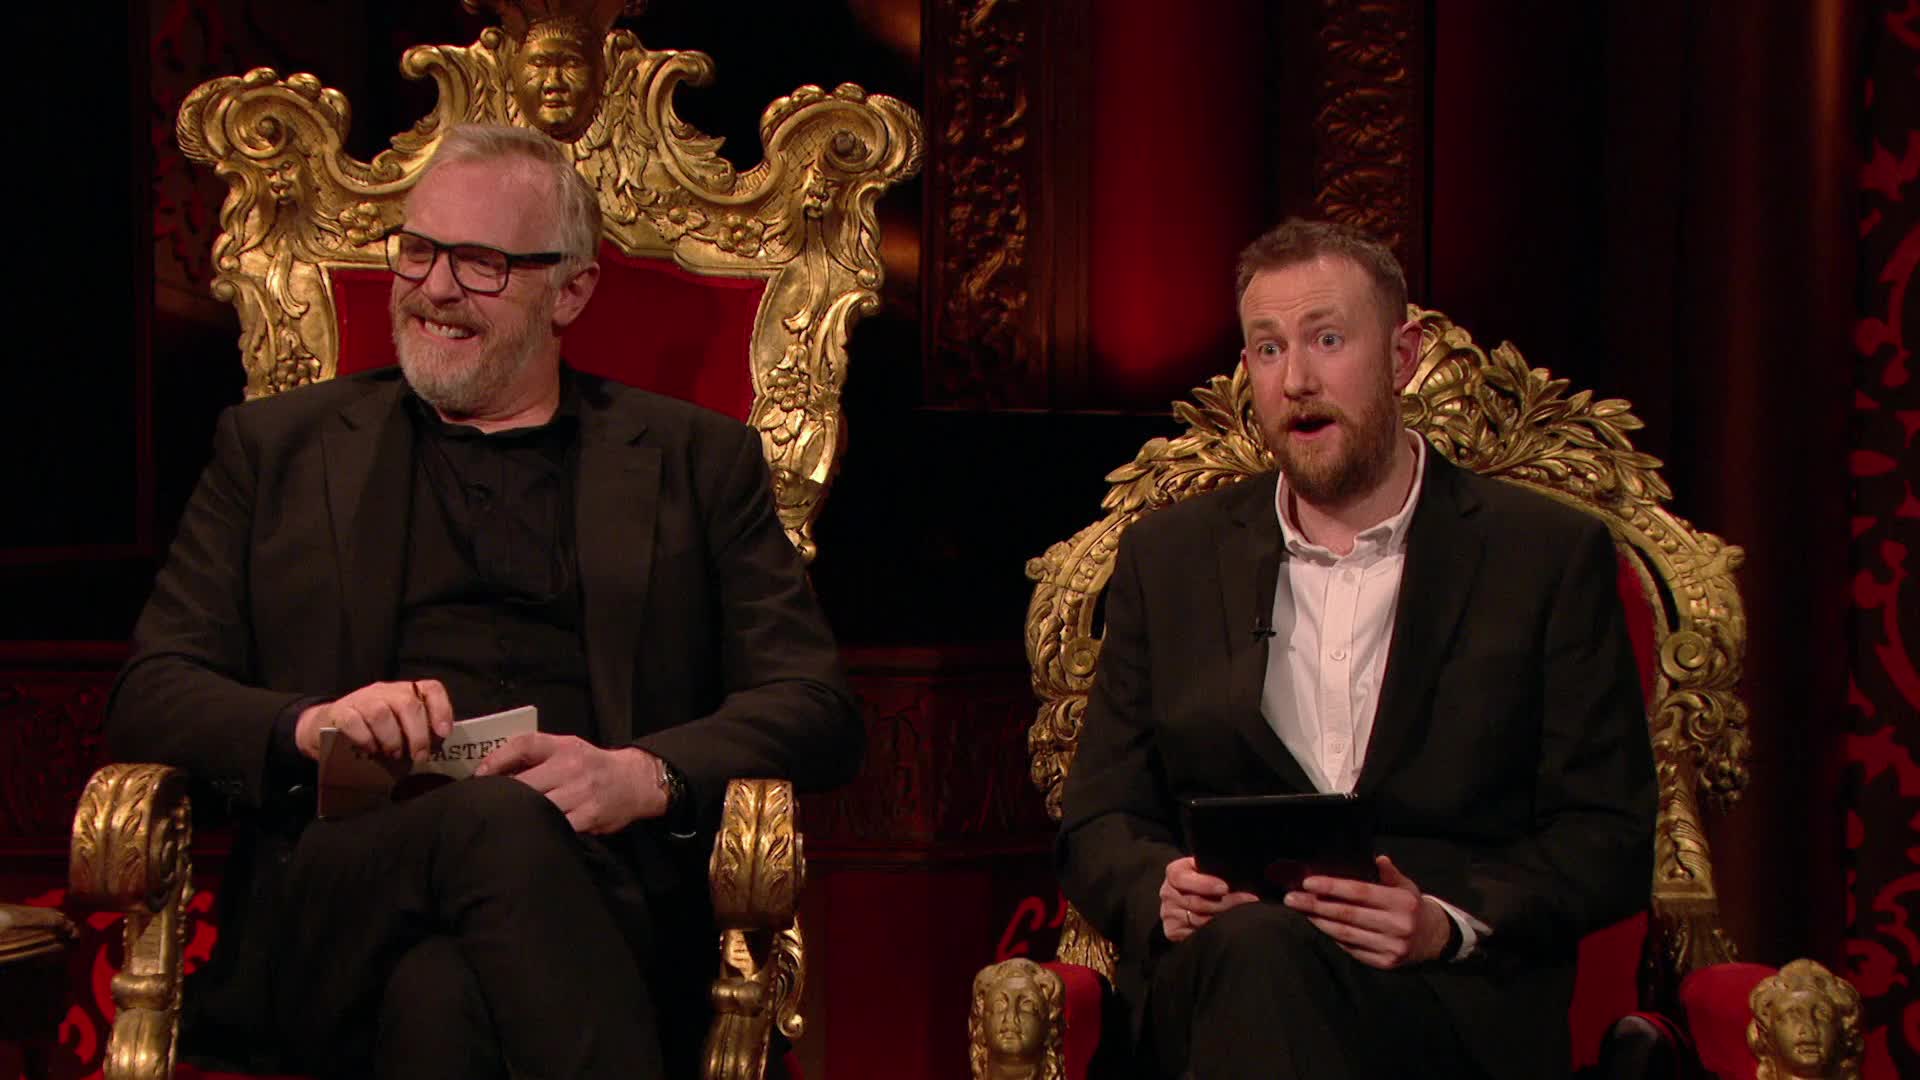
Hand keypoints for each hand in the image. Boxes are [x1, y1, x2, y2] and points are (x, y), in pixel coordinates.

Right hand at [294, 679, 453, 761]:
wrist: (327, 726)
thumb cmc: (372, 730)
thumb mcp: (397, 727)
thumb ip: (416, 732)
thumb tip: (437, 751)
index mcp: (405, 692)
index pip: (430, 689)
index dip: (441, 709)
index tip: (444, 733)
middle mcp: (386, 691)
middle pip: (408, 704)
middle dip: (417, 733)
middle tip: (419, 756)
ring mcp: (362, 699)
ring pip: (382, 713)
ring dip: (392, 738)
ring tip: (393, 754)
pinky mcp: (341, 711)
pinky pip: (355, 722)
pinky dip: (366, 739)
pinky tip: (370, 750)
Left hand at [474, 733, 666, 833]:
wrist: (635, 781)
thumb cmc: (592, 766)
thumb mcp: (566, 749)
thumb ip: (534, 756)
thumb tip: (490, 772)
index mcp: (563, 747)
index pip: (525, 745)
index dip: (497, 759)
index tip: (479, 776)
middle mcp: (571, 767)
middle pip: (525, 784)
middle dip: (504, 798)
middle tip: (484, 809)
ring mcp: (581, 793)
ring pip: (539, 809)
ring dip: (520, 818)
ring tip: (503, 826)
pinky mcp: (589, 817)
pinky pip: (558, 828)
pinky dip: (543, 832)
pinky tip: (531, 837)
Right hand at [1159, 857, 1259, 942]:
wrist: (1187, 896)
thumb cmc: (1204, 879)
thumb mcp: (1206, 869)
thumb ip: (1215, 869)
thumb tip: (1238, 876)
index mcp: (1174, 873)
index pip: (1182, 878)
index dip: (1204, 884)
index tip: (1225, 887)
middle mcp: (1167, 892)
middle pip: (1196, 902)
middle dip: (1224, 903)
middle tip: (1247, 901)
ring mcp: (1168, 913)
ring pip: (1199, 920)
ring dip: (1222, 918)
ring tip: (1240, 914)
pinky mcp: (1172, 931)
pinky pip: (1194, 934)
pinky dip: (1210, 932)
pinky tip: (1222, 927)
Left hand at [1283, 855, 1451, 968]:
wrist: (1435, 940)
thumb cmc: (1412, 908)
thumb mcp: (1406, 886)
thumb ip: (1388, 873)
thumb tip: (1376, 858)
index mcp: (1401, 903)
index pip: (1360, 892)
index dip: (1332, 887)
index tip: (1308, 882)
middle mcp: (1397, 926)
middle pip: (1347, 914)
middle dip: (1315, 905)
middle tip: (1292, 898)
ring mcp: (1390, 947)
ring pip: (1345, 934)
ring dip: (1319, 921)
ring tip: (1301, 910)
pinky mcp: (1384, 963)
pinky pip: (1351, 949)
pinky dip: (1333, 937)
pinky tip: (1320, 926)